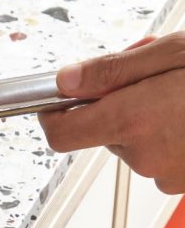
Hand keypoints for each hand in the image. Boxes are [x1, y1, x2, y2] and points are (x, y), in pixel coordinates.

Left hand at [39, 33, 184, 193]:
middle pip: (105, 132)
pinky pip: (165, 158)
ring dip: (153, 119)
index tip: (57, 101)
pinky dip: (175, 137)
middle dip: (122, 103)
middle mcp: (146, 154)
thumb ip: (114, 70)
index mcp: (134, 119)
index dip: (54, 115)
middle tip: (158, 76)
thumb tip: (65, 82)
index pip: (62, 134)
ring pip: (137, 144)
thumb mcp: (176, 52)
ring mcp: (168, 174)